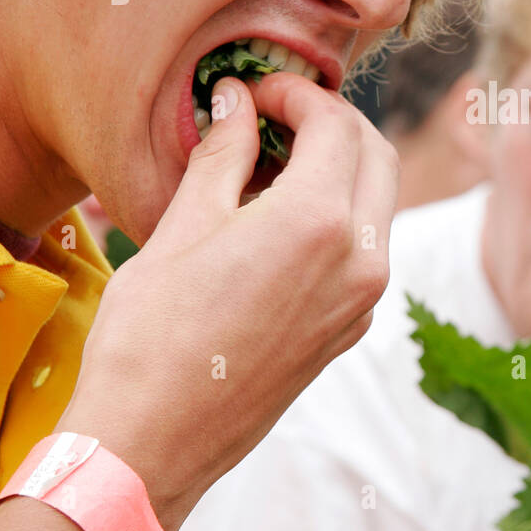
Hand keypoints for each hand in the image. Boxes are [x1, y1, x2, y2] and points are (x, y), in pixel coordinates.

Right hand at [55, 72, 397, 530]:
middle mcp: (360, 260)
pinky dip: (340, 215)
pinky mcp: (352, 328)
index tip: (257, 90)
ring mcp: (363, 300)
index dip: (298, 94)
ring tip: (275, 163)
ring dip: (343, 167)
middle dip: (334, 122)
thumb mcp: (182, 225)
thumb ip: (224, 153)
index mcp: (320, 223)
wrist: (154, 440)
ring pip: (379, 203)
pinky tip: (283, 217)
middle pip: (377, 155)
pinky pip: (366, 250)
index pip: (337, 124)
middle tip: (277, 115)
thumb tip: (236, 100)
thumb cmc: (151, 334)